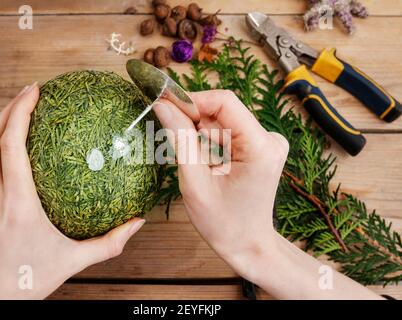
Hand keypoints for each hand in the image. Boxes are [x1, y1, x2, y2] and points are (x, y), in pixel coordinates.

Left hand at [0, 83, 144, 299]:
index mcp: (16, 203)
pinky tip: (9, 146)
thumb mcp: (73, 262)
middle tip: (30, 91)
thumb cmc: (26, 281)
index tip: (35, 91)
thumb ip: (109, 243)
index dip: (21, 112)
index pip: (12, 144)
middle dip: (9, 108)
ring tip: (20, 111)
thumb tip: (137, 223)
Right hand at [154, 90, 379, 299]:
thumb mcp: (195, 182)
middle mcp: (269, 139)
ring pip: (222, 121)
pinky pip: (227, 132)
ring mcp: (267, 142)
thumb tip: (162, 105)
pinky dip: (208, 142)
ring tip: (190, 162)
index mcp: (260, 147)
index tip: (163, 104)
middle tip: (168, 137)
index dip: (191, 99)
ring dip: (198, 134)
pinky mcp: (259, 147)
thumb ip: (180, 139)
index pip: (224, 102)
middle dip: (192, 120)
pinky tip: (203, 163)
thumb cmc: (224, 223)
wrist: (248, 245)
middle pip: (222, 111)